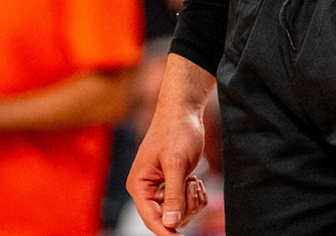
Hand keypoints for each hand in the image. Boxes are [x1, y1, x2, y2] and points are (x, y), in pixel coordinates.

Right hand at [126, 84, 209, 234]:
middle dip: (185, 207)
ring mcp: (161, 189)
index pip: (151, 219)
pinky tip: (195, 180)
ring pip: (180, 214)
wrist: (184, 111)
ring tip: (193, 179)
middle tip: (192, 185)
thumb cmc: (176, 131)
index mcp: (139, 185)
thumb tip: (170, 224)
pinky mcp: (174, 186)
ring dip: (192, 200)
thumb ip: (173, 194)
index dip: (166, 233)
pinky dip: (196, 196)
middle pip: (167, 219)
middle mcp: (147, 190)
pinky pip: (188, 205)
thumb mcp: (176, 163)